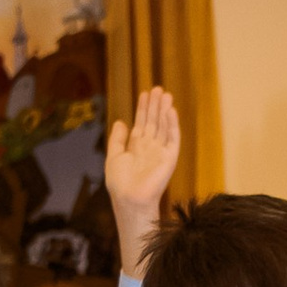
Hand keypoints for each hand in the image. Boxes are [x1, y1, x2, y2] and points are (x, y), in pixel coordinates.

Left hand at [104, 85, 181, 261]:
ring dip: (165, 110)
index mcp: (137, 148)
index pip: (142, 124)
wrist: (130, 198)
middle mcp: (150, 148)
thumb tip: (121, 122)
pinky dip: (172, 124)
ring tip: (165, 94)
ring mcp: (161, 152)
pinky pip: (173, 138)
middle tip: (158, 88)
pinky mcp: (170, 158)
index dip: (143, 109)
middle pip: (154, 122)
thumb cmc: (120, 182)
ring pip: (164, 126)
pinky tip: (171, 111)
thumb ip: (118, 139)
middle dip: (155, 106)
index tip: (145, 94)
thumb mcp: (114, 156)